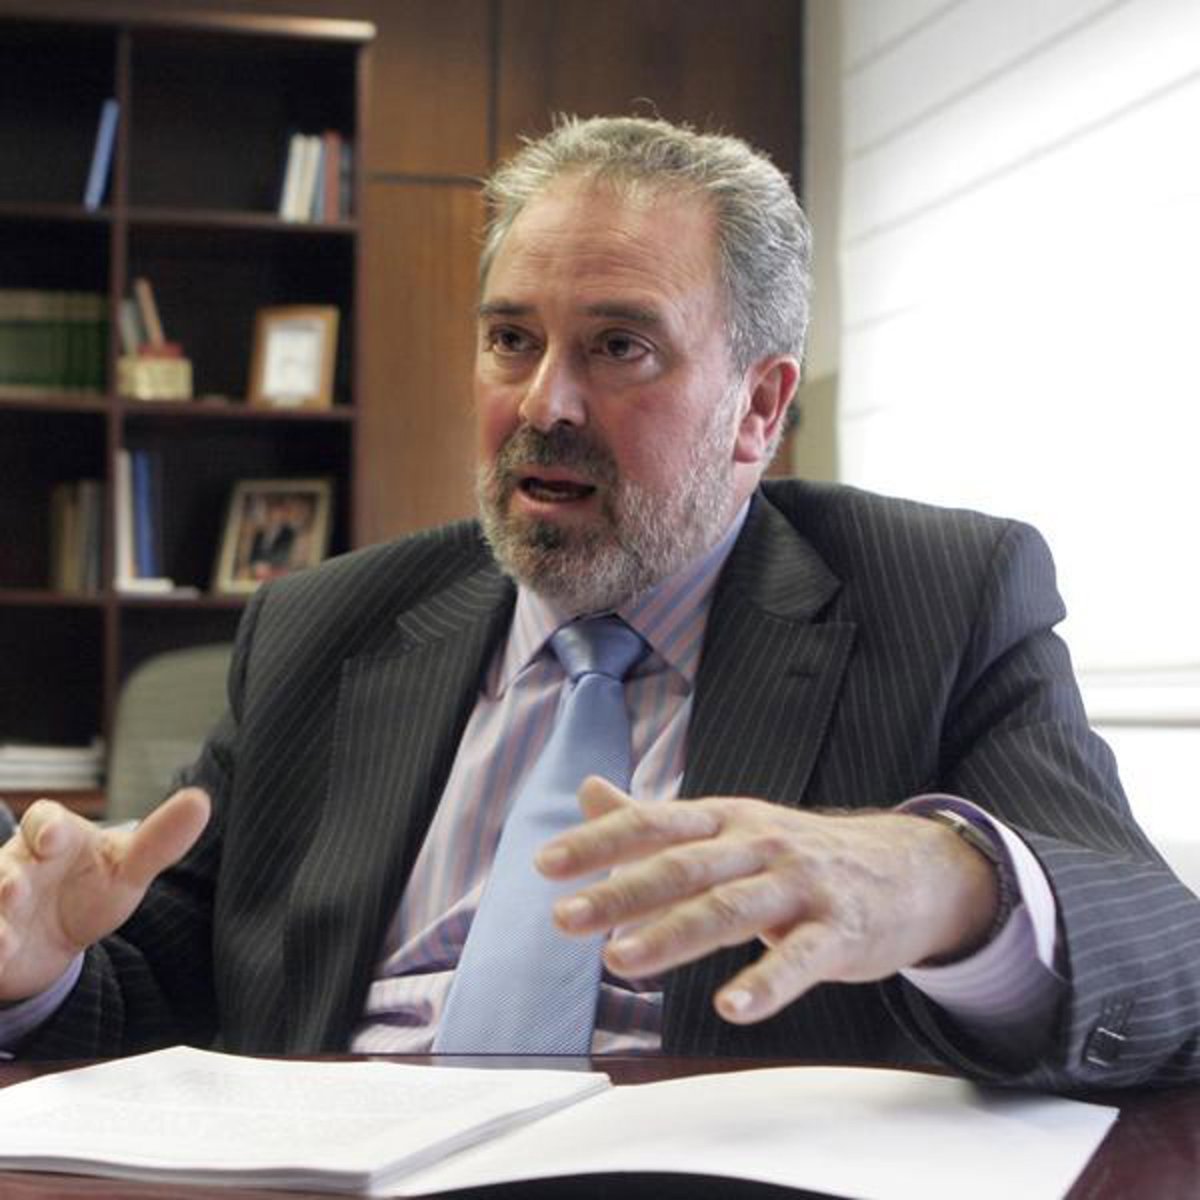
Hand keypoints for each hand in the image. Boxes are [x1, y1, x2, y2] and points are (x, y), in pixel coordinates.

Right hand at [0, 788, 210, 1002]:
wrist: (55, 940)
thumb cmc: (92, 888)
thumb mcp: (128, 867)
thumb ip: (160, 840)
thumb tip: (201, 801)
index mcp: (53, 837)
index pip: (43, 820)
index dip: (45, 826)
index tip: (53, 838)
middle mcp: (15, 867)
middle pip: (4, 867)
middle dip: (7, 879)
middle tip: (16, 890)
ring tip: (3, 940)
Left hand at [537, 778, 998, 1024]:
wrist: (906, 869)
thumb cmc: (797, 854)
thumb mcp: (726, 827)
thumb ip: (653, 819)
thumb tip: (587, 792)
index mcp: (724, 819)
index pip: (653, 824)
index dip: (599, 842)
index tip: (546, 864)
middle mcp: (758, 843)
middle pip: (683, 866)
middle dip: (620, 891)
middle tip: (564, 919)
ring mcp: (801, 884)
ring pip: (731, 908)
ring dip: (673, 934)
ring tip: (619, 960)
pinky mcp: (841, 931)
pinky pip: (802, 958)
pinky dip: (767, 983)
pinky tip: (731, 1008)